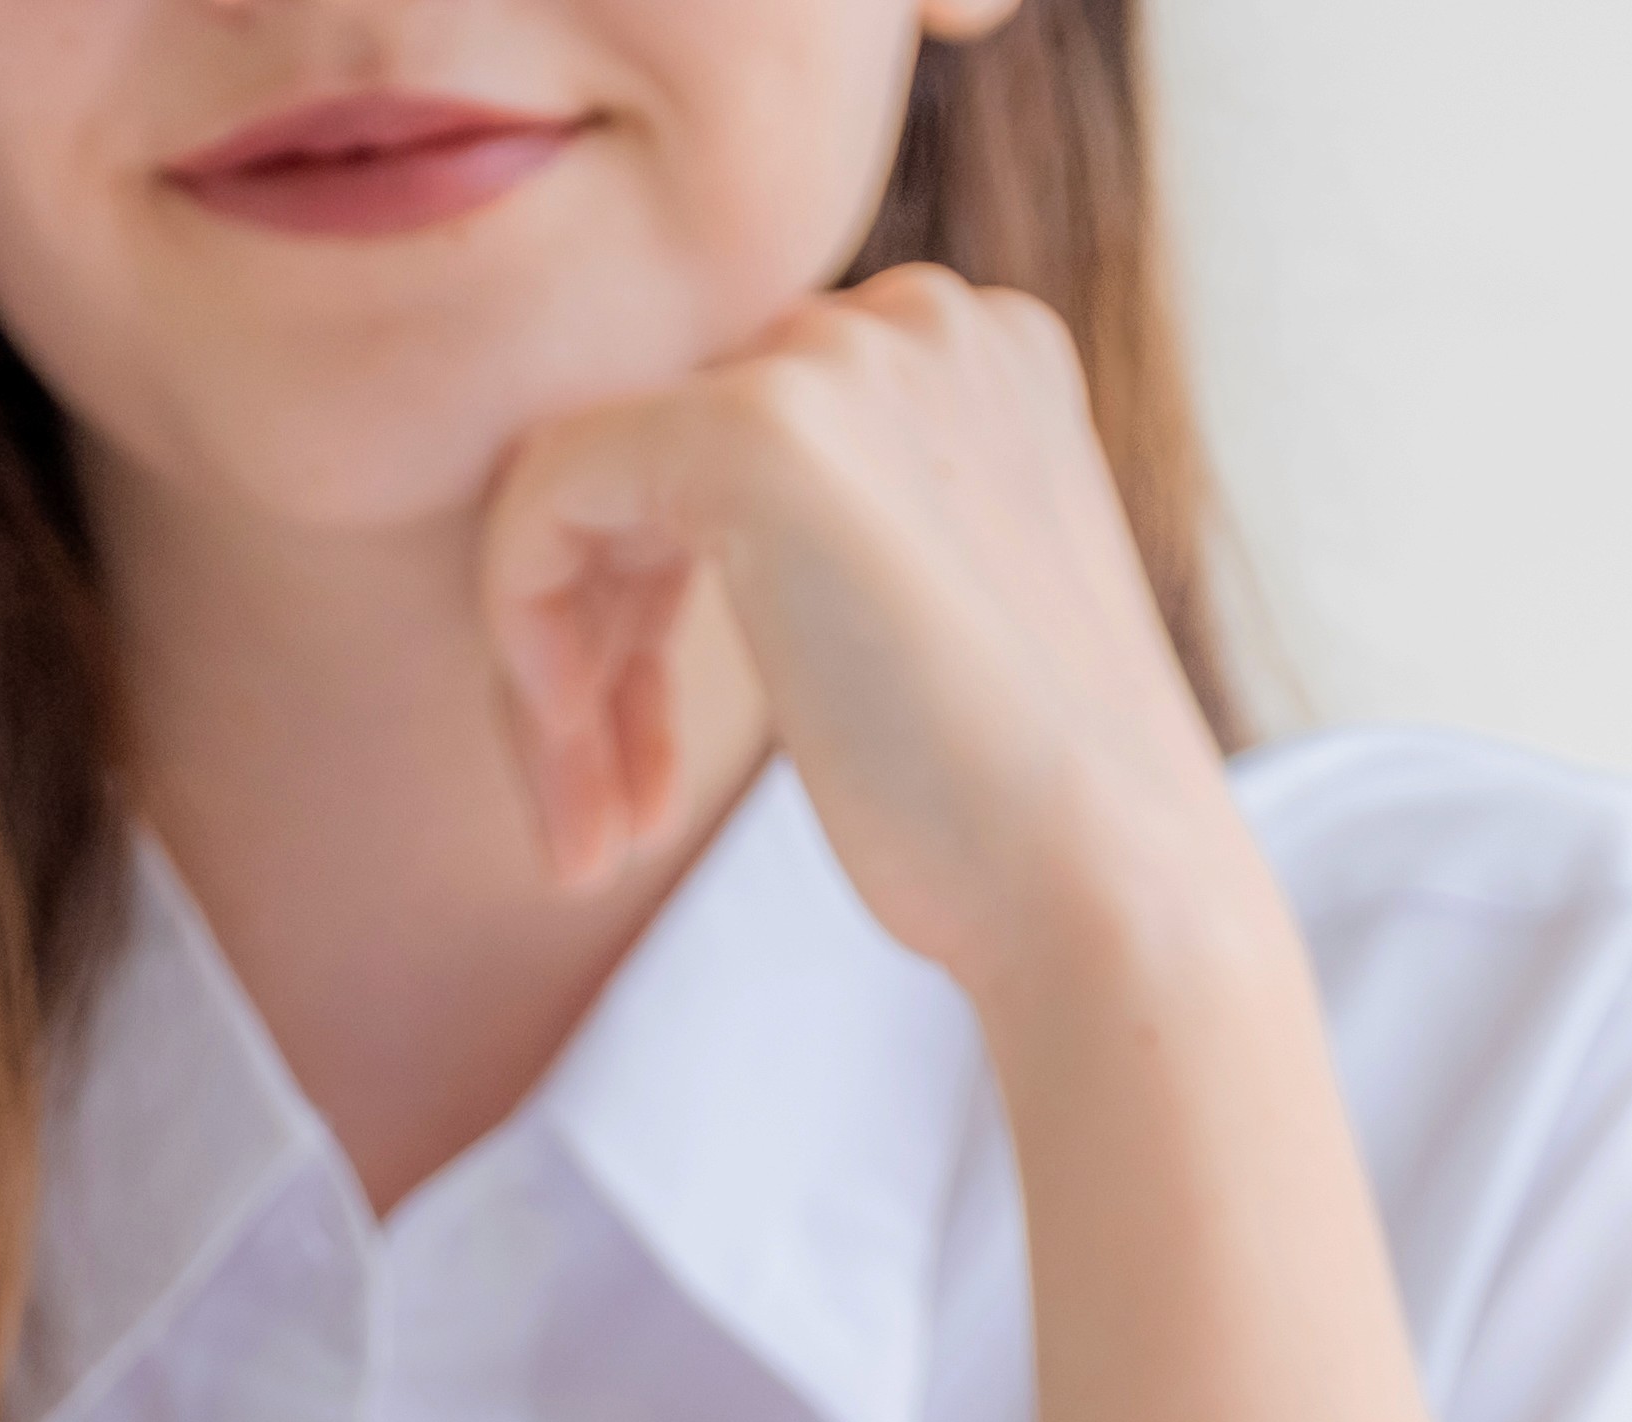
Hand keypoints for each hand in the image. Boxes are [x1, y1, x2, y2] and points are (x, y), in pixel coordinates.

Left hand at [481, 265, 1264, 1014]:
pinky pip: (546, 491)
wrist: (1105, 890)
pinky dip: (526, 633)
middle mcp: (919, 322)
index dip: (662, 616)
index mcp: (977, 360)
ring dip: (565, 676)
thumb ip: (830, 549)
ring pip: (592, 483)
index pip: (737, 445)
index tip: (653, 781)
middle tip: (609, 825)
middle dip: (609, 653)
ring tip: (588, 842)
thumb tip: (640, 556)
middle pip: (660, 461)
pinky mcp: (755, 430)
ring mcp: (843, 360)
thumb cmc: (1021, 815)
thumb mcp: (927, 625)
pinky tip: (580, 769)